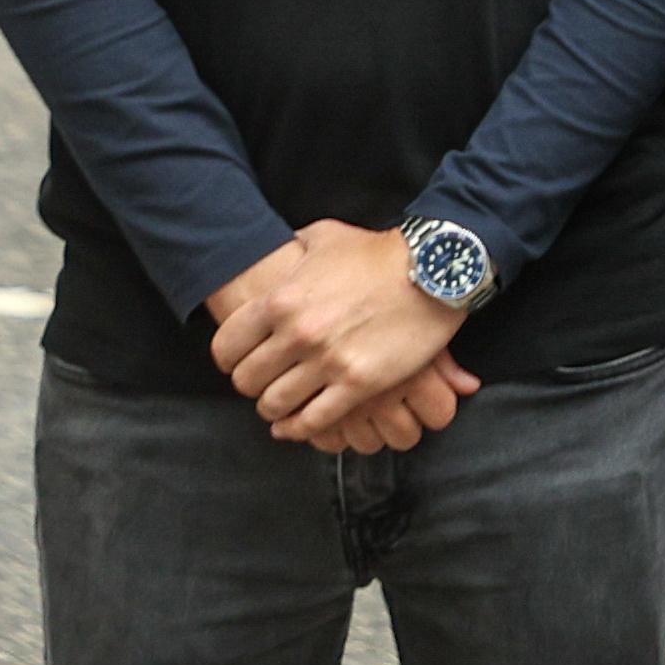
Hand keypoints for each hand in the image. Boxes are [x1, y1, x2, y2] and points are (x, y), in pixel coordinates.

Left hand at [207, 221, 466, 446]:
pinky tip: (298, 423)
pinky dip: (300, 428)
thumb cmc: (381, 251)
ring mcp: (328, 361)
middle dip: (254, 384)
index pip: (226, 347)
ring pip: (275, 405)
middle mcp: (298, 334)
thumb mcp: (327, 236)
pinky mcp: (359, 383)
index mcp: (281, 301)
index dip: (230, 359)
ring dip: (275, 408)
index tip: (241, 362)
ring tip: (284, 404)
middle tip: (268, 381)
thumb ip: (293, 247)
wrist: (438, 266)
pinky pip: (313, 420)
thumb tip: (281, 251)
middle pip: (248, 381)